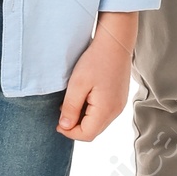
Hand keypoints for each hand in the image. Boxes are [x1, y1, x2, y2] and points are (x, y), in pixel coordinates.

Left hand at [57, 12, 136, 140]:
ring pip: (98, 123)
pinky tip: (83, 97)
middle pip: (93, 131)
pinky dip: (91, 111)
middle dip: (76, 127)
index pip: (86, 135)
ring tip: (71, 103)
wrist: (116, 41)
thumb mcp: (77, 84)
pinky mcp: (119, 98)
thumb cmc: (96, 60)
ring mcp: (119, 105)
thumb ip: (70, 108)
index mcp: (106, 110)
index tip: (57, 123)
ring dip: (83, 119)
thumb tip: (64, 127)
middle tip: (62, 113)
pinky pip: (104, 113)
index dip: (69, 133)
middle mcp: (116, 111)